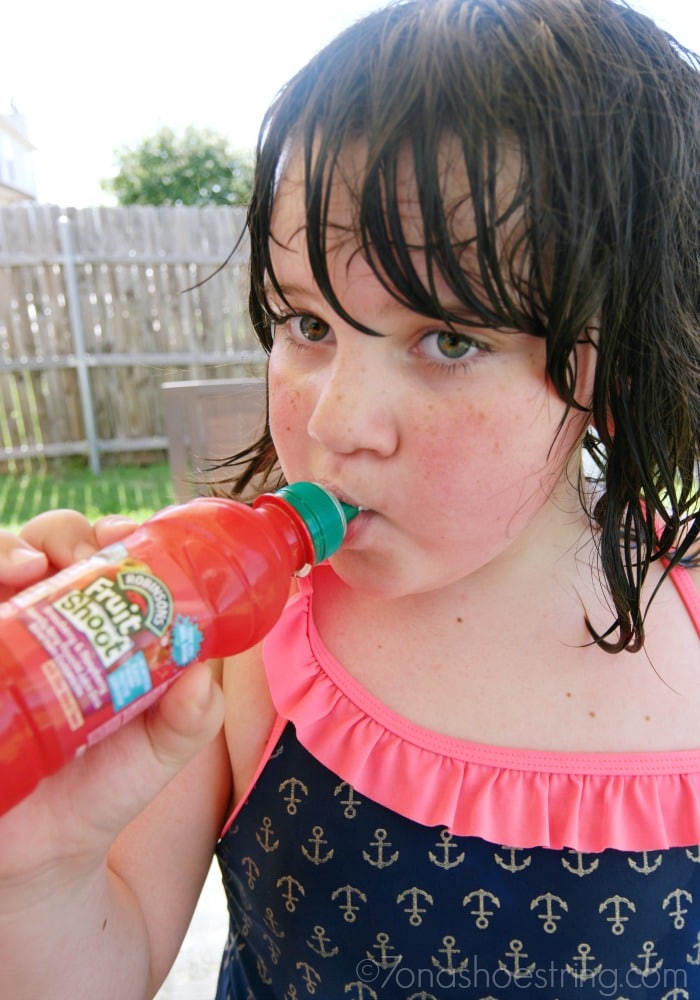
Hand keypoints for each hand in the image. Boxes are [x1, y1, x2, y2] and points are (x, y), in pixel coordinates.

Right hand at [0, 511, 225, 897]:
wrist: (44, 853)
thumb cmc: (103, 787)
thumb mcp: (159, 749)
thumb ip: (192, 718)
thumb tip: (206, 677)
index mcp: (97, 627)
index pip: (100, 555)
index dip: (111, 533)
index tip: (125, 536)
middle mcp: (45, 623)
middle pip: (43, 547)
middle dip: (60, 534)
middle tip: (78, 554)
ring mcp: (5, 641)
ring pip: (0, 564)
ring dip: (10, 550)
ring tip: (28, 568)